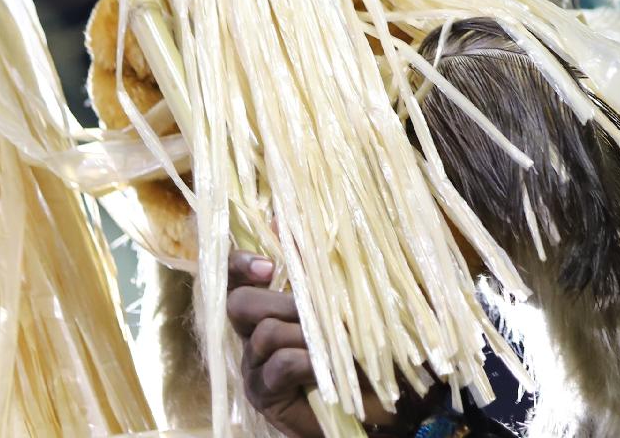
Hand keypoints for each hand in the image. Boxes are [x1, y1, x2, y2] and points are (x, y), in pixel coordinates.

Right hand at [226, 251, 427, 437]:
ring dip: (304, 332)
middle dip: (278, 300)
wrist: (383, 399)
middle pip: (239, 302)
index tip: (269, 266)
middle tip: (312, 309)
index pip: (236, 276)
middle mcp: (255, 333)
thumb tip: (284, 220)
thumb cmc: (366, 344)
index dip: (240, 264)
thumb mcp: (348, 298)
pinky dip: (307, 359)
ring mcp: (256, 366)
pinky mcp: (264, 395)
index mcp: (271, 304)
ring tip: (333, 343)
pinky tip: (327, 366)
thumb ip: (317, 263)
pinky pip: (278, 364)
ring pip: (264, 333)